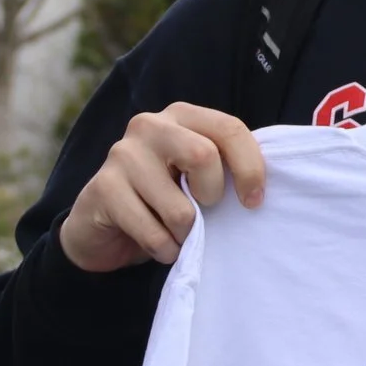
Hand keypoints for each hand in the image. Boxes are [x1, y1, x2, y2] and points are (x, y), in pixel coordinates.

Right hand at [60, 103, 265, 272]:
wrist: (102, 226)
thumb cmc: (164, 198)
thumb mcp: (198, 175)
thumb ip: (225, 167)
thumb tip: (262, 186)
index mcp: (181, 115)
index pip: (229, 129)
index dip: (250, 168)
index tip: (254, 201)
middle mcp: (149, 126)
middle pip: (203, 155)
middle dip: (213, 196)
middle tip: (205, 211)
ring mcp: (122, 154)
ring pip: (179, 207)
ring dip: (187, 234)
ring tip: (177, 233)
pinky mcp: (102, 188)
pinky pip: (154, 233)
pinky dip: (165, 249)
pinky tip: (158, 244)